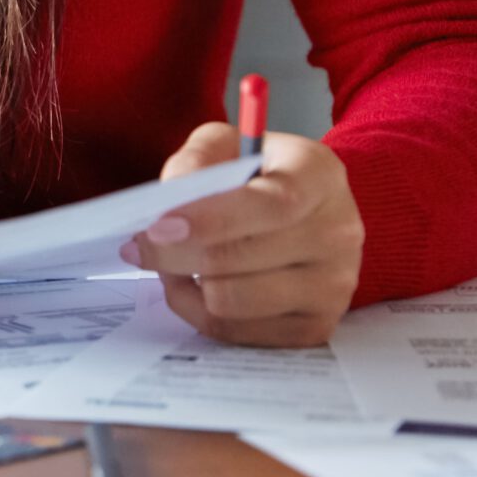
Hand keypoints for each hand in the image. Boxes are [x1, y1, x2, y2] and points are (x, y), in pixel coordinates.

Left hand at [122, 123, 362, 346]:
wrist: (310, 212)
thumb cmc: (260, 173)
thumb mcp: (227, 143)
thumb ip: (196, 159)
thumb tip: (169, 199)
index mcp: (319, 176)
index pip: (272, 206)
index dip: (210, 220)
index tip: (158, 227)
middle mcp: (338, 233)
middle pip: (242, 259)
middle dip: (173, 254)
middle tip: (139, 245)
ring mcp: (332, 286)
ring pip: (233, 302)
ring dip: (184, 284)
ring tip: (169, 262)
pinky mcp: (316, 326)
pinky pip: (236, 332)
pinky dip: (198, 310)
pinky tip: (191, 284)